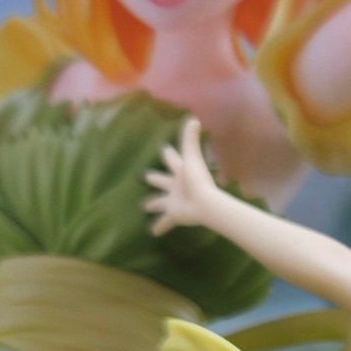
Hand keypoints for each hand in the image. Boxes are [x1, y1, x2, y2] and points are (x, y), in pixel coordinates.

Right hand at [144, 117, 222, 235]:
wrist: (205, 203)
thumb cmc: (197, 179)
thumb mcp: (191, 157)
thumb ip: (190, 139)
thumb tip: (193, 118)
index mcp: (180, 171)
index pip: (173, 160)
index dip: (169, 154)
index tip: (164, 149)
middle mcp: (176, 185)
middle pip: (163, 181)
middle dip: (155, 178)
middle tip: (145, 176)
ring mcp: (174, 200)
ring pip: (160, 202)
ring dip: (153, 204)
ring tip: (145, 206)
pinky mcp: (174, 214)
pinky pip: (164, 222)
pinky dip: (159, 227)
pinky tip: (152, 232)